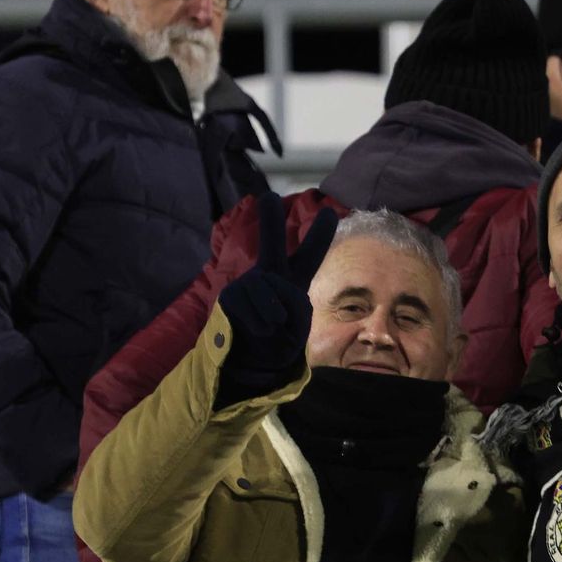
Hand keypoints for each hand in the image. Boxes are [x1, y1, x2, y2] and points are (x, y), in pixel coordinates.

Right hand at [216, 192, 338, 384]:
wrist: (255, 365)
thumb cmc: (280, 342)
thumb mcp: (299, 322)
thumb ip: (293, 300)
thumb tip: (268, 290)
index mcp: (292, 281)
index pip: (309, 256)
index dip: (319, 234)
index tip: (331, 211)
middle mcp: (269, 276)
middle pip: (270, 244)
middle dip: (269, 220)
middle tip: (268, 196)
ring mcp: (248, 284)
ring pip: (266, 286)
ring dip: (275, 310)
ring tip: (274, 326)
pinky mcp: (230, 297)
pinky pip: (250, 303)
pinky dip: (260, 321)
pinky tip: (258, 330)